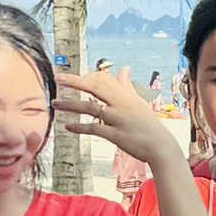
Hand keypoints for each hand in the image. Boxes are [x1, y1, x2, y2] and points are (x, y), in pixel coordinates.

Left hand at [56, 69, 185, 167]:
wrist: (160, 146)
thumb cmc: (148, 124)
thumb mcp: (138, 102)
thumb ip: (127, 87)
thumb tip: (125, 69)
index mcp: (125, 95)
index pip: (103, 78)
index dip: (87, 76)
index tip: (74, 78)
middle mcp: (120, 104)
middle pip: (94, 86)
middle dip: (74, 81)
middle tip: (57, 78)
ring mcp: (117, 119)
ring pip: (89, 107)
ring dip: (70, 104)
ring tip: (54, 103)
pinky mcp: (115, 135)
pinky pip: (94, 128)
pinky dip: (79, 127)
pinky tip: (67, 126)